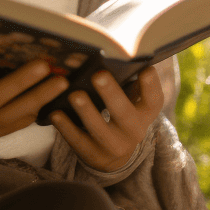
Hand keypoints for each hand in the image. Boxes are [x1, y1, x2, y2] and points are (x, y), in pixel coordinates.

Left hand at [49, 66, 163, 172]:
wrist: (113, 155)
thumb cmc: (120, 112)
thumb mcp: (131, 100)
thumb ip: (128, 80)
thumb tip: (117, 54)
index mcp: (144, 113)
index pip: (154, 100)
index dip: (151, 85)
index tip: (146, 69)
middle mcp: (133, 131)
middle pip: (124, 113)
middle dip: (111, 94)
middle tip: (98, 75)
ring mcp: (113, 146)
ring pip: (100, 130)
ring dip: (87, 112)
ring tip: (75, 94)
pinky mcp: (93, 155)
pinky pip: (78, 141)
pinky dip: (66, 127)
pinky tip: (55, 113)